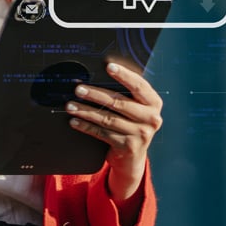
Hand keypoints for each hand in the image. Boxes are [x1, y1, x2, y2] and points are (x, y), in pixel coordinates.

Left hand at [66, 63, 162, 201]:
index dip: (124, 75)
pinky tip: (74, 121)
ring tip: (71, 105)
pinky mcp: (128, 147)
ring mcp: (141, 134)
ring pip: (108, 118)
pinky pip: (102, 133)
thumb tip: (99, 75)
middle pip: (119, 102)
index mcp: (154, 103)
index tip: (109, 66)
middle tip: (78, 89)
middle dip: (96, 94)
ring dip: (86, 111)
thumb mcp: (136, 109)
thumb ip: (126, 95)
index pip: (139, 85)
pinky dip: (86, 126)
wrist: (132, 158)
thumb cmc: (130, 124)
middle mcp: (152, 118)